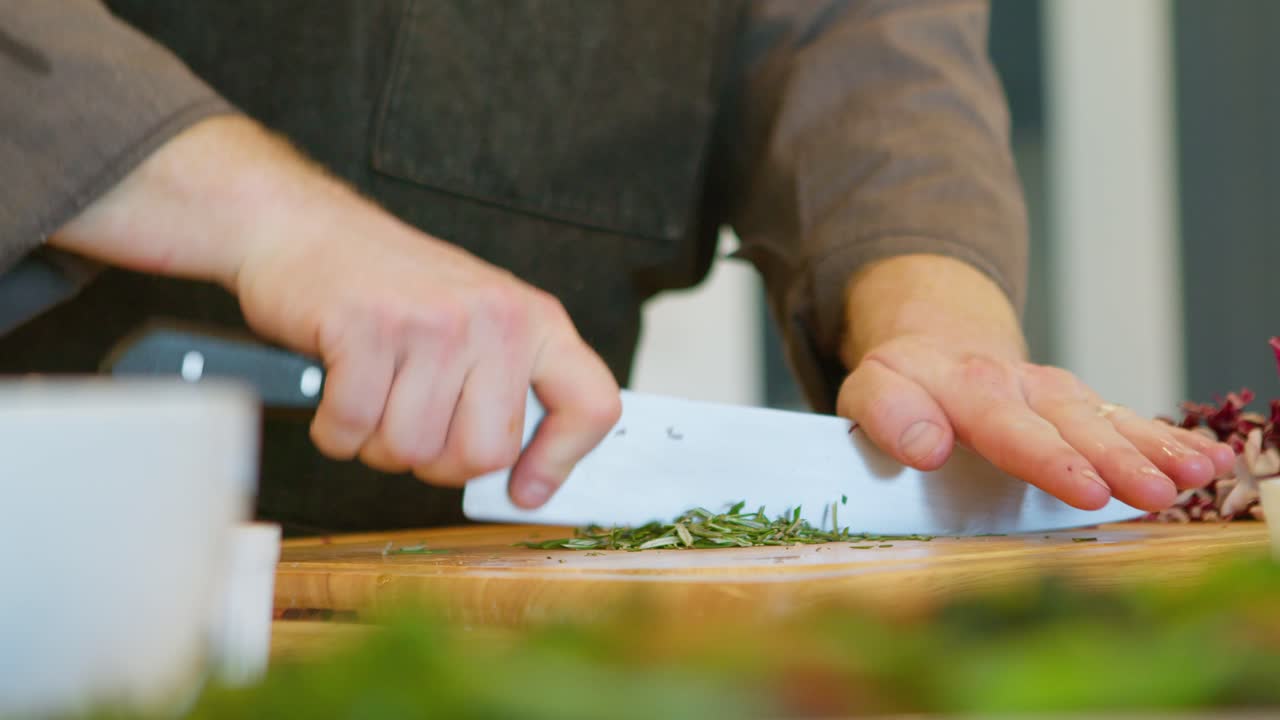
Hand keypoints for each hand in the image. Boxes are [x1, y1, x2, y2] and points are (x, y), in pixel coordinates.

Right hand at [51, 115, 620, 506]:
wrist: (307, 228)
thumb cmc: (392, 289)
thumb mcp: (479, 325)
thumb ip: (508, 391)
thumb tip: (530, 482)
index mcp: (534, 320)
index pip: (591, 405)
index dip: (561, 462)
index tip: (525, 488)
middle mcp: (494, 317)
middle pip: (484, 454)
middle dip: (435, 462)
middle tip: (411, 423)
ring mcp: (432, 320)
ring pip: (411, 450)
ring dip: (377, 443)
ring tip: (372, 394)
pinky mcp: (368, 327)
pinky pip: (353, 430)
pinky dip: (335, 431)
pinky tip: (336, 391)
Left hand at [835, 255, 1234, 511]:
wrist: (935, 341)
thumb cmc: (901, 383)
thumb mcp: (869, 389)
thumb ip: (887, 415)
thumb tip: (924, 448)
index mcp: (966, 386)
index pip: (1008, 427)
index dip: (1046, 459)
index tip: (1082, 488)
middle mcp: (1021, 386)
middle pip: (1071, 424)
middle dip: (1114, 459)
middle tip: (1153, 492)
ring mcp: (1057, 396)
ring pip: (1109, 421)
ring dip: (1154, 449)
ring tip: (1196, 475)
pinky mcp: (1081, 408)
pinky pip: (1128, 422)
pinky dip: (1169, 439)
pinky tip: (1209, 460)